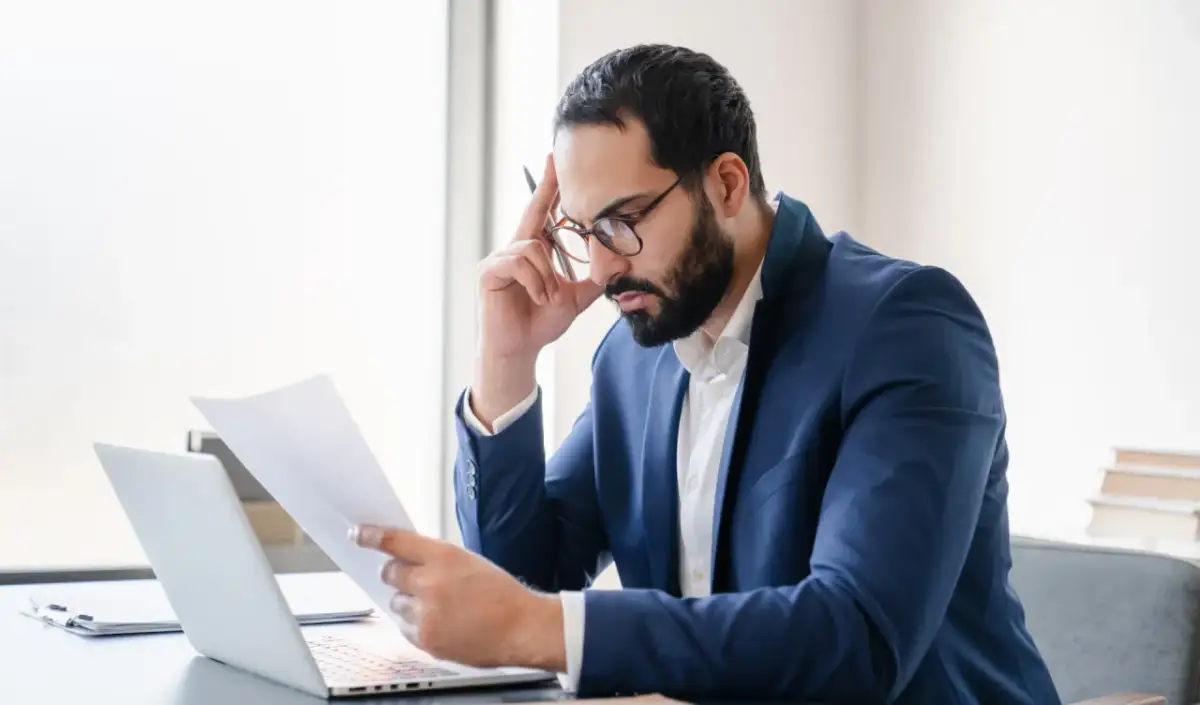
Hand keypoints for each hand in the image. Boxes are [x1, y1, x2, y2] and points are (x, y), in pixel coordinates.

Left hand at [351, 525, 565, 671]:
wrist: (521, 628)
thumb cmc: (502, 595)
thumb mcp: (469, 562)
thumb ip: (436, 560)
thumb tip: (408, 559)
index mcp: (443, 557)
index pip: (396, 541)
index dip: (371, 536)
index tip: (357, 534)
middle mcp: (430, 583)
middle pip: (389, 573)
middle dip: (395, 573)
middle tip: (410, 578)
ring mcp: (425, 614)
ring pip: (396, 602)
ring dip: (409, 602)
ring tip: (438, 606)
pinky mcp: (426, 639)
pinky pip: (405, 628)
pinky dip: (416, 625)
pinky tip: (441, 623)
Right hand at [471, 154, 602, 425]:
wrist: (520, 349)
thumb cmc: (541, 321)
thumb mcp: (575, 298)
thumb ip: (595, 279)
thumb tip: (622, 262)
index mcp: (534, 251)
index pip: (544, 213)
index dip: (550, 187)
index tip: (555, 161)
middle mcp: (516, 248)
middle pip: (532, 211)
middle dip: (545, 187)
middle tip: (554, 159)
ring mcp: (500, 259)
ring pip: (534, 248)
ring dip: (547, 276)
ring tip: (547, 297)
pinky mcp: (489, 272)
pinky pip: (520, 263)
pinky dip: (535, 282)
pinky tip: (536, 297)